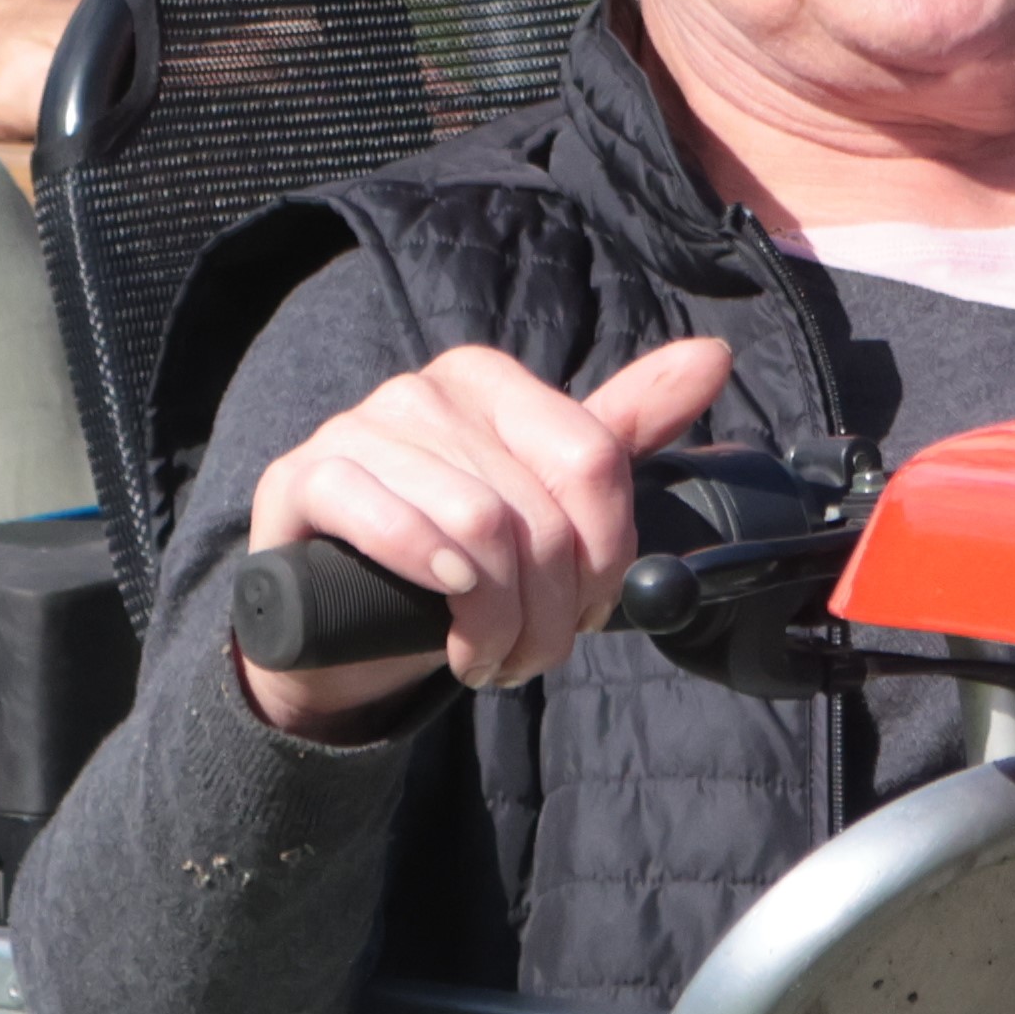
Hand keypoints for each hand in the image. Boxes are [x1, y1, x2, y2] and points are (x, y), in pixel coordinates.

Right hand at [233, 334, 740, 739]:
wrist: (337, 629)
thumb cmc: (449, 562)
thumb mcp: (543, 502)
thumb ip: (620, 433)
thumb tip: (713, 355)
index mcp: (488, 382)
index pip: (594, 459)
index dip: (606, 558)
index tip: (591, 611)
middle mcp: (423, 392)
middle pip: (539, 512)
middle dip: (548, 613)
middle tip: (531, 656)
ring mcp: (356, 429)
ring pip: (476, 526)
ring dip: (494, 623)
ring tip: (485, 658)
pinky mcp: (301, 479)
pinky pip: (385, 519)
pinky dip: (429, 580)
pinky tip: (438, 625)